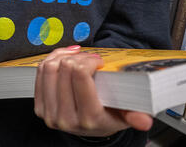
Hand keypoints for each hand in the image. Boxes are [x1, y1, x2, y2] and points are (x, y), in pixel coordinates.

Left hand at [33, 45, 153, 137]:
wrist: (91, 129)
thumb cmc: (108, 116)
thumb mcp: (124, 115)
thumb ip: (134, 116)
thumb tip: (144, 121)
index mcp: (89, 118)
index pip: (80, 75)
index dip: (89, 61)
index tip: (98, 62)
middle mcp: (67, 118)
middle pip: (65, 69)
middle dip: (79, 57)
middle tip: (89, 59)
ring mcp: (50, 114)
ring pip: (50, 68)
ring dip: (63, 56)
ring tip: (77, 56)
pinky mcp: (40, 107)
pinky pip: (40, 73)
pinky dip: (52, 60)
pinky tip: (64, 58)